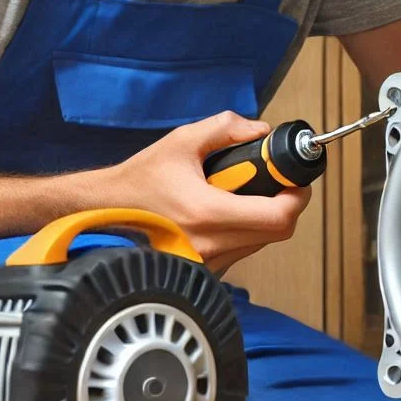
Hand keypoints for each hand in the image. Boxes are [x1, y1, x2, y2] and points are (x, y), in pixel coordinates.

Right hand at [100, 111, 312, 273]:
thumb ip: (225, 129)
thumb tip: (260, 131)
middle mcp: (209, 245)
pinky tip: (227, 214)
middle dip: (285, 205)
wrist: (104, 213)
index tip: (296, 181)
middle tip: (277, 184)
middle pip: (277, 232)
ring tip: (245, 195)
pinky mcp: (201, 271)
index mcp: (207, 212)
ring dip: (265, 219)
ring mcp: (205, 263)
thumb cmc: (139, 180)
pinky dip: (245, 233)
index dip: (297, 197)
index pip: (277, 217)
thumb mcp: (181, 142)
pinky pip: (241, 253)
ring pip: (260, 244)